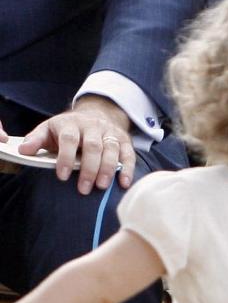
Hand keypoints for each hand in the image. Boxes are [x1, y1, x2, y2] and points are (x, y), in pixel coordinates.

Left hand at [20, 96, 134, 193]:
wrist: (97, 113)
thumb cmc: (68, 129)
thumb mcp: (48, 129)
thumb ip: (36, 139)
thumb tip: (24, 150)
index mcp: (71, 123)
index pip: (69, 139)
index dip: (66, 157)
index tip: (61, 176)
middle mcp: (93, 126)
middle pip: (93, 146)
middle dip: (89, 168)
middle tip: (84, 188)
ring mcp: (110, 132)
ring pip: (111, 150)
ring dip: (108, 169)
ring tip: (102, 186)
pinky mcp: (124, 139)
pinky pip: (129, 154)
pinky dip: (128, 168)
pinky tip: (124, 183)